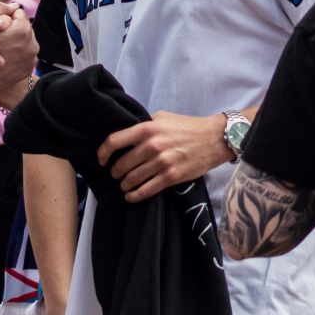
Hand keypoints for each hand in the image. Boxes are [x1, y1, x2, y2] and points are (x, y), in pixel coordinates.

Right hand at [0, 6, 36, 104]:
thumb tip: (14, 5)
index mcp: (23, 30)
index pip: (18, 14)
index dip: (6, 18)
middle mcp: (32, 44)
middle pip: (23, 29)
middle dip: (13, 31)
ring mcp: (32, 58)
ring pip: (25, 43)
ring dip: (16, 43)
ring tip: (2, 48)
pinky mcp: (29, 69)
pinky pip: (25, 56)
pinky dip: (17, 56)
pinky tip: (5, 58)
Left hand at [99, 111, 230, 202]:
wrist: (214, 138)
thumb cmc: (187, 126)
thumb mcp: (162, 117)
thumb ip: (144, 125)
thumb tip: (126, 135)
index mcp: (146, 128)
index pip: (114, 141)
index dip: (102, 152)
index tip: (101, 160)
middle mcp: (151, 145)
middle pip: (121, 165)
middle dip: (115, 173)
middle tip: (116, 175)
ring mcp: (161, 162)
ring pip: (131, 180)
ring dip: (124, 185)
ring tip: (124, 186)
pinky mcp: (171, 177)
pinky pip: (146, 190)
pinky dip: (134, 196)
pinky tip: (131, 196)